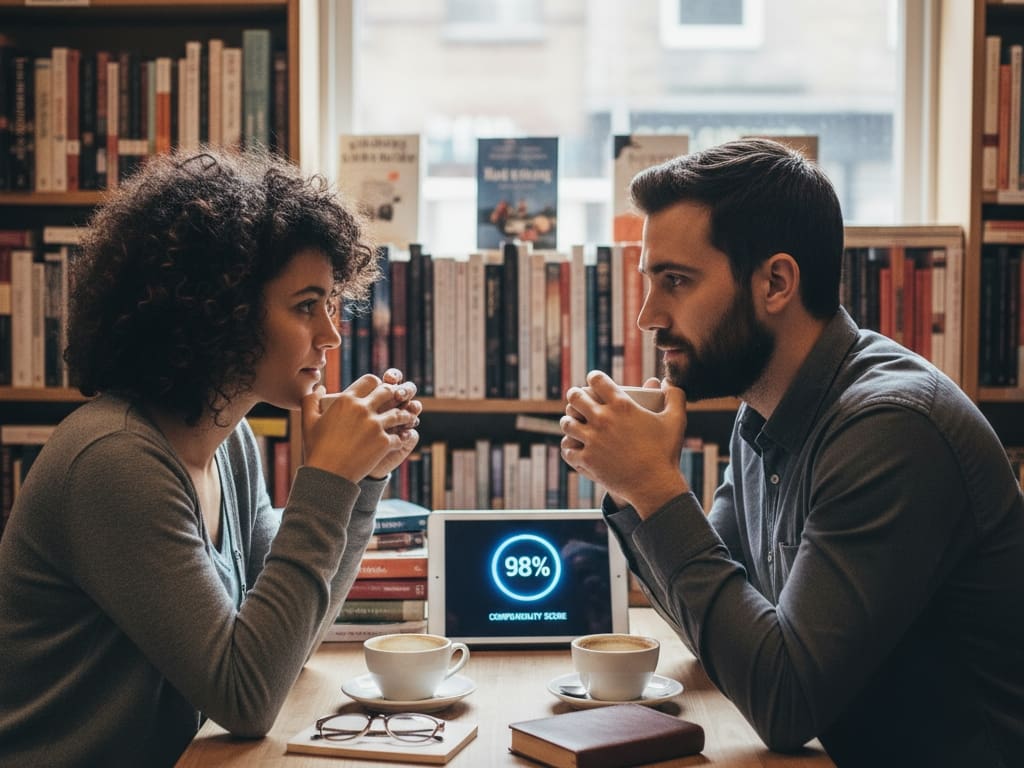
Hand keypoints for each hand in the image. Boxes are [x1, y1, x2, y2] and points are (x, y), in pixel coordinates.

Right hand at [301, 372, 419, 482]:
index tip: (379, 391)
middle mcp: (363, 409)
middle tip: (398, 401)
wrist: (327, 475)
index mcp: (346, 400)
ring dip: (404, 415)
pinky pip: (400, 436)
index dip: (377, 384)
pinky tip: (402, 438)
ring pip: (399, 414)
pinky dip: (402, 437)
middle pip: (388, 392)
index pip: (370, 380)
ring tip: (407, 418)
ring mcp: (375, 426)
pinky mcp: (384, 442)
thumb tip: (320, 388)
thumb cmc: (316, 448)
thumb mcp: (308, 421)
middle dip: (394, 395)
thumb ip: (311, 400)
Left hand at [561, 371, 689, 517]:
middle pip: (575, 397)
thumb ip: (675, 395)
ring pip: (567, 423)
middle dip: (575, 395)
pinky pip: (567, 449)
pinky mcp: (587, 460)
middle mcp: (603, 419)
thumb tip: (667, 381)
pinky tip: (572, 445)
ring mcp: (592, 440)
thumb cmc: (666, 452)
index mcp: (622, 405)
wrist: (655, 485)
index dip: (593, 377)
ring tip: (571, 421)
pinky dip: (569, 446)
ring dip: (569, 420)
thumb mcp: (676, 420)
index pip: (596, 380)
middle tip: (576, 398)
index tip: (593, 380)